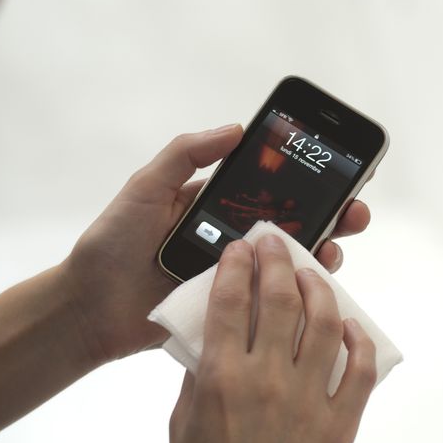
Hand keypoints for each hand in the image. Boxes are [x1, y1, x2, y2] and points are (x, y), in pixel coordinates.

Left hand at [61, 125, 372, 364]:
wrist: (88, 309)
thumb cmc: (112, 244)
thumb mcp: (145, 188)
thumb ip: (185, 155)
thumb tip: (236, 128)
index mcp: (215, 209)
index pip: (270, 190)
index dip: (306, 180)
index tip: (339, 168)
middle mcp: (232, 243)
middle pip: (292, 228)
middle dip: (330, 216)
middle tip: (354, 211)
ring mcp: (234, 280)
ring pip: (289, 268)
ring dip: (319, 255)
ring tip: (335, 246)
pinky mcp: (231, 314)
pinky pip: (270, 306)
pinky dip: (297, 299)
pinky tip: (314, 291)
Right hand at [167, 236, 376, 442]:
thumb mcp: (181, 425)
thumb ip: (198, 374)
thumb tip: (213, 335)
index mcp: (221, 380)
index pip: (232, 300)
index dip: (237, 264)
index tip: (241, 247)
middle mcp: (268, 383)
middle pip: (281, 300)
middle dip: (280, 260)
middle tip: (277, 244)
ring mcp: (309, 404)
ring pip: (325, 325)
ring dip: (320, 289)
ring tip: (313, 274)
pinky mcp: (339, 428)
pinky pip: (360, 372)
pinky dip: (358, 342)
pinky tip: (349, 325)